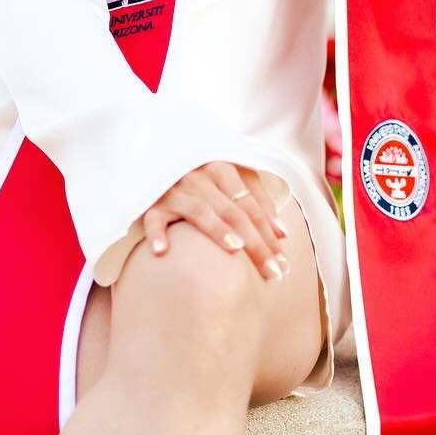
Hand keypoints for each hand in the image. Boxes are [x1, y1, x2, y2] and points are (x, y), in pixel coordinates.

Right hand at [142, 161, 291, 281]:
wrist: (156, 162)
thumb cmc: (204, 179)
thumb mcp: (233, 179)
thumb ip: (258, 201)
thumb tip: (283, 234)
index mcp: (222, 168)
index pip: (251, 205)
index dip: (269, 233)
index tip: (283, 263)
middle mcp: (199, 177)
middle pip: (233, 212)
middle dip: (255, 243)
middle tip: (272, 272)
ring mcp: (175, 189)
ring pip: (199, 211)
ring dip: (217, 229)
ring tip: (236, 249)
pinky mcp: (152, 203)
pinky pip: (154, 218)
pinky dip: (157, 233)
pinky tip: (162, 251)